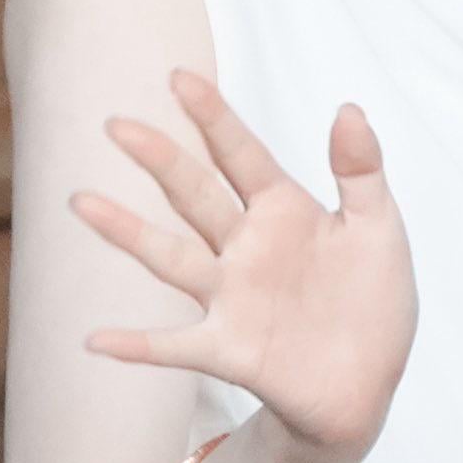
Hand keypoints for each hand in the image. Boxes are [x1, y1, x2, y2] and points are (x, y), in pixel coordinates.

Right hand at [74, 69, 417, 462]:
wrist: (369, 385)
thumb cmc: (373, 303)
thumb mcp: (379, 230)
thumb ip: (362, 172)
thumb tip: (349, 108)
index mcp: (283, 211)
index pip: (241, 154)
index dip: (213, 117)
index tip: (180, 77)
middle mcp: (246, 248)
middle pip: (195, 195)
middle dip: (159, 159)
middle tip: (116, 125)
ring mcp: (231, 298)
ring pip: (172, 257)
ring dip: (127, 232)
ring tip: (83, 203)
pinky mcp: (229, 350)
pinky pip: (175, 346)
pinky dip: (137, 345)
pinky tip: (96, 340)